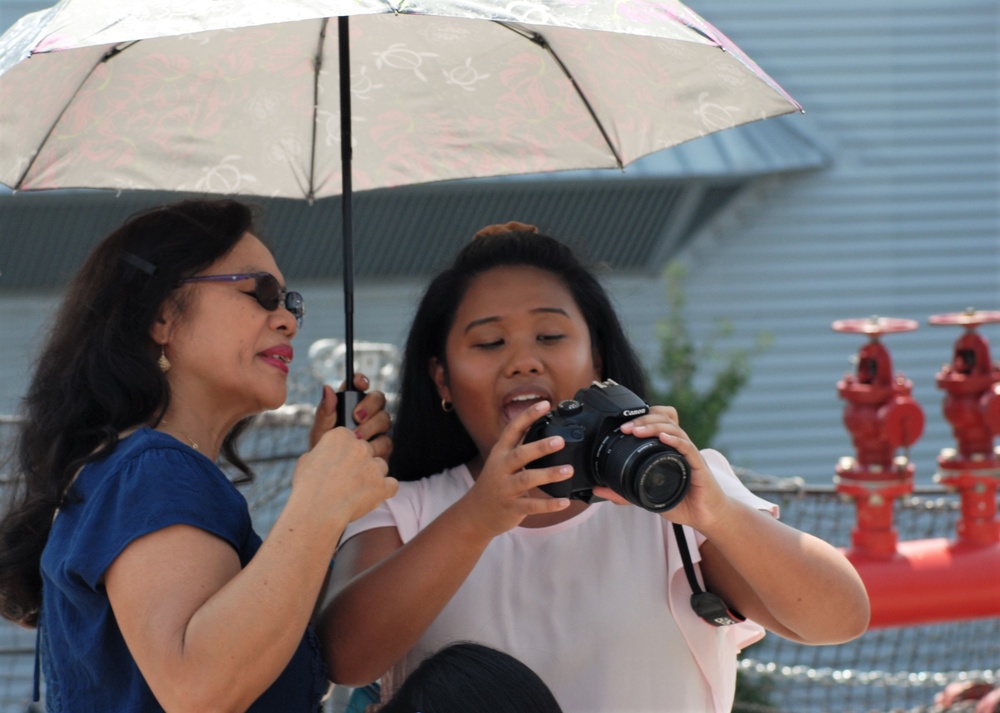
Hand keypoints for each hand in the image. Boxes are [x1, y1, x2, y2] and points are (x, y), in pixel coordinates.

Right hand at [294, 426, 397, 526]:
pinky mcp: (382, 485)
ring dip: (372, 475)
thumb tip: (326, 455)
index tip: (337, 463)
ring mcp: (373, 466)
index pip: (349, 438)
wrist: (317, 511)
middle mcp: (360, 446)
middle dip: (358, 463)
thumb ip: (322, 453)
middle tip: (345, 479)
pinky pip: (392, 484)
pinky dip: (385, 490)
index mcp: (340, 436)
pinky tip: (373, 496)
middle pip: (366, 450)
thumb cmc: (307, 487)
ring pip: (380, 466)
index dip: (343, 452)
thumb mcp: (306, 461)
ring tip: (356, 490)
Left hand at [309, 374, 392, 460]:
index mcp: (350, 404)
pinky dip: (376, 447)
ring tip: (357, 439)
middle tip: (356, 417)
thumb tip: (327, 388)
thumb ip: (325, 411)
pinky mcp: (383, 448)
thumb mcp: (320, 431)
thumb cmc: (323, 451)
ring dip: (371, 428)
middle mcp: (367, 414)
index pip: (360, 385)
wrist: (330, 479)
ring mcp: (377, 430)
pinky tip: (365, 453)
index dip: (362, 381)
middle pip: (379, 399)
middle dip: (370, 405)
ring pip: (385, 419)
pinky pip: (387, 442)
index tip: (359, 385)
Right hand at [455, 401, 572, 537]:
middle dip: (539, 447)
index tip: (545, 404)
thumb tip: (546, 429)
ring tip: (568, 470)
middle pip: (520, 454)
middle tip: (560, 440)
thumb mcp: (502, 461)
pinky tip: (564, 502)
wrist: (476, 513)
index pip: (513, 429)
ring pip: (527, 479)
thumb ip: (520, 447)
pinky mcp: (512, 507)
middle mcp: (501, 468)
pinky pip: (532, 505)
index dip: (528, 416)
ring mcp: (506, 488)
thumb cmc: (496, 482)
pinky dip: (549, 505)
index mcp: (500, 453)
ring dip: (548, 474)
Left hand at [590, 405, 729, 529]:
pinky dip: (675, 441)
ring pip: (674, 429)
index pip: (657, 422)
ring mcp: (689, 454)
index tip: (621, 425)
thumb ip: (624, 492)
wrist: (707, 516)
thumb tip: (599, 489)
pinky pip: (687, 448)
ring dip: (654, 426)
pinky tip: (663, 438)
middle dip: (643, 419)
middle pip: (664, 419)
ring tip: (637, 430)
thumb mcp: (647, 496)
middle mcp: (679, 447)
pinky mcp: (698, 465)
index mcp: (668, 449)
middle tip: (626, 427)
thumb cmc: (682, 502)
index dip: (641, 417)